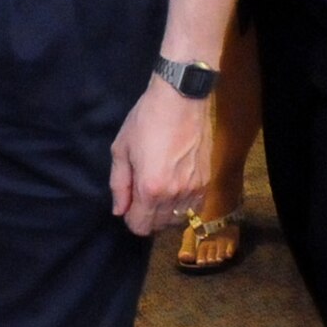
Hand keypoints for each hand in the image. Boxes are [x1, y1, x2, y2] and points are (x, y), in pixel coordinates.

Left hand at [108, 79, 210, 236]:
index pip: (140, 226)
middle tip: (142, 193)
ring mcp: (194, 190)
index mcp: (150, 189)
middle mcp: (174, 195)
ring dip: (166, 212)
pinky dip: (183, 205)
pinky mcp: (207, 181)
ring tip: (160, 189)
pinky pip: (195, 207)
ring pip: (178, 219)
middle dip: (147, 216)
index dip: (131, 219)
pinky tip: (176, 187)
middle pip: (159, 226)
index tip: (129, 204)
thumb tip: (119, 211)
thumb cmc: (146, 120)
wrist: (181, 99)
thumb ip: (119, 185)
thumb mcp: (121, 149)